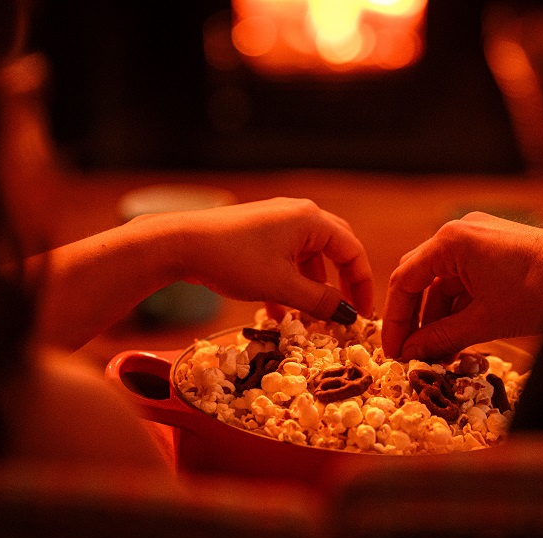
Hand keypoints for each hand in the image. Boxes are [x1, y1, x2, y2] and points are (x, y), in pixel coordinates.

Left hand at [174, 197, 373, 322]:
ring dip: (311, 288)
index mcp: (311, 221)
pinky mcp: (259, 231)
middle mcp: (299, 215)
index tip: (361, 315)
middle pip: (335, 250)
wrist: (180, 244)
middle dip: (341, 284)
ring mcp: (277, 221)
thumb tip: (347, 315)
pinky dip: (289, 282)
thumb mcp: (281, 287)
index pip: (352, 251)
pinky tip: (278, 311)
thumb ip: (319, 301)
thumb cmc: (233, 260)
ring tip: (308, 318)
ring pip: (308, 257)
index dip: (362, 285)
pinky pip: (286, 258)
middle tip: (345, 312)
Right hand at [382, 212, 542, 360]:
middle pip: (421, 280)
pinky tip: (458, 338)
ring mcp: (481, 240)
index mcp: (451, 241)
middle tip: (410, 354)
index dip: (395, 320)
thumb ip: (441, 337)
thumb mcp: (485, 320)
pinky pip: (466, 282)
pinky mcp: (497, 252)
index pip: (404, 280)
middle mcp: (461, 233)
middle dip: (415, 320)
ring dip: (438, 318)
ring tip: (436, 354)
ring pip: (444, 284)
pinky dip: (459, 309)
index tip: (393, 351)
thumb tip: (412, 354)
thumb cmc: (541, 290)